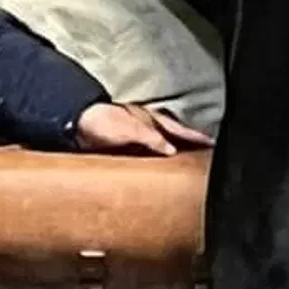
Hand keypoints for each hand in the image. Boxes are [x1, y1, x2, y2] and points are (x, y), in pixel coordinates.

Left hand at [74, 101, 212, 155]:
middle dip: (190, 144)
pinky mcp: (123, 146)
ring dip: (174, 153)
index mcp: (151, 119)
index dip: (197, 138)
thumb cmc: (101, 120)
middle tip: (206, 155)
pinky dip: (156, 160)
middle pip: (174, 136)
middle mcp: (146, 126)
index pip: (180, 130)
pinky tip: (157, 169)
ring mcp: (135, 136)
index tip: (213, 144)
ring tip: (186, 164)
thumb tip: (172, 151)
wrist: (74, 123)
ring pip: (161, 145)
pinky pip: (146, 154)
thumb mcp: (130, 128)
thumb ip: (152, 139)